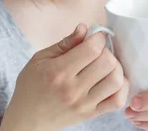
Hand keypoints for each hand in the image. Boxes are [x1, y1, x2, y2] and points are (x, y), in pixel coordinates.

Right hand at [1, 24, 128, 130]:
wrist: (27, 120)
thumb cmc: (31, 87)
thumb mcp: (40, 59)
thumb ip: (65, 43)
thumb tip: (85, 28)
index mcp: (58, 72)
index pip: (92, 49)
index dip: (98, 37)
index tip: (96, 36)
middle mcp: (72, 89)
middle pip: (107, 62)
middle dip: (107, 50)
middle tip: (99, 51)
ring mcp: (84, 104)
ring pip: (116, 80)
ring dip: (115, 67)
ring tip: (105, 65)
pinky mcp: (91, 114)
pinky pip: (117, 101)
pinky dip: (121, 88)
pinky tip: (111, 80)